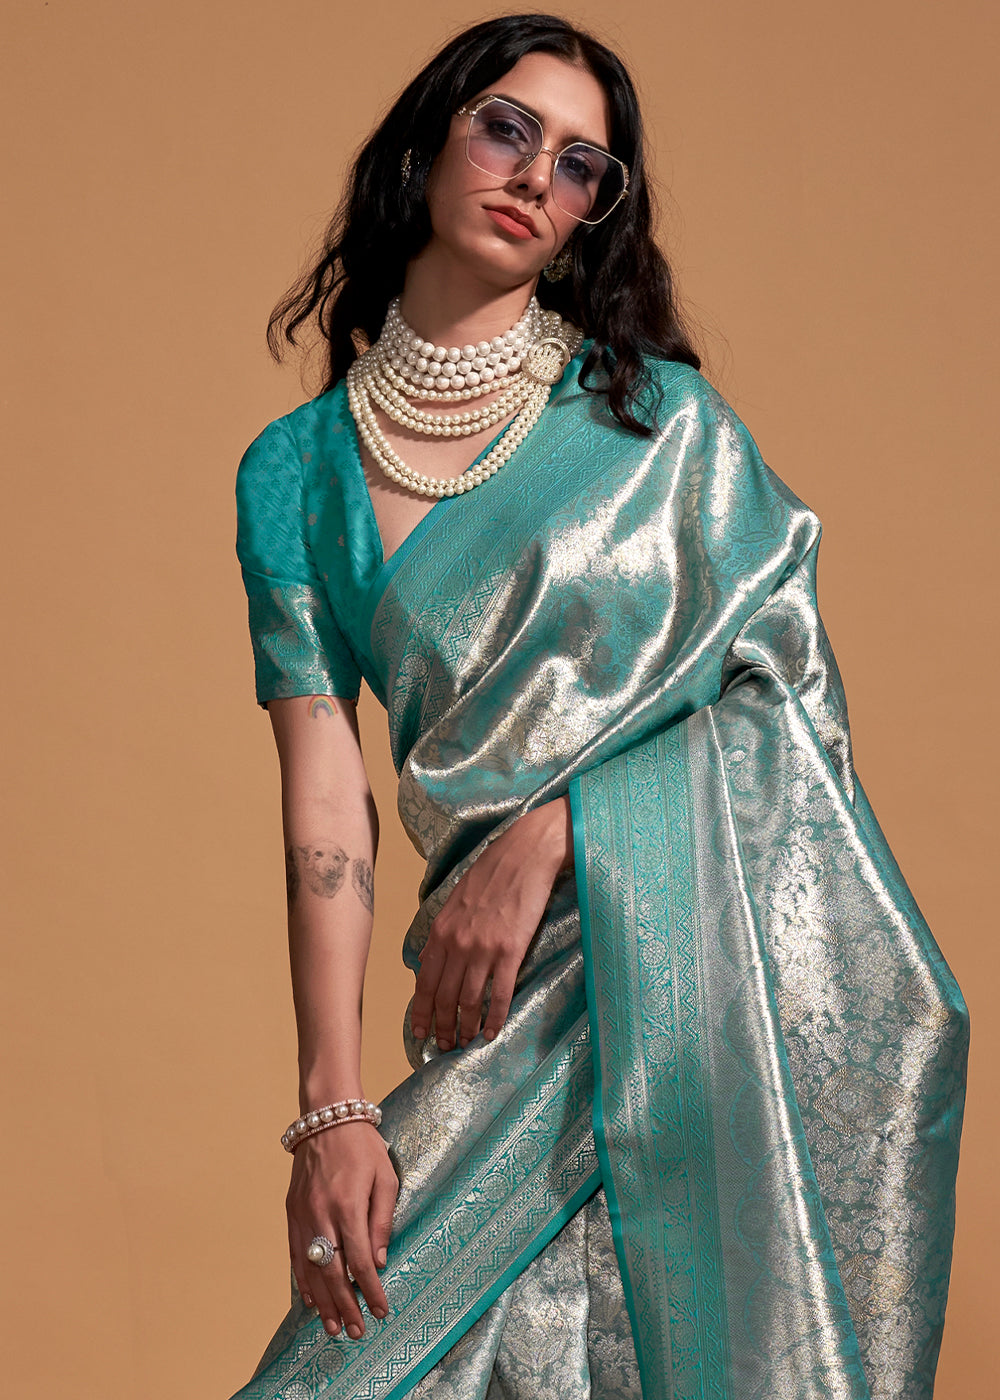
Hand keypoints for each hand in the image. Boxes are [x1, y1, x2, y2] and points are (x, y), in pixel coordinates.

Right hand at [287, 1120, 398, 1337]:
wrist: (327, 1117)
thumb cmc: (363, 1146)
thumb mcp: (385, 1178)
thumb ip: (382, 1221)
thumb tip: (378, 1261)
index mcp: (349, 1205)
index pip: (360, 1260)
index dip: (370, 1289)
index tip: (381, 1309)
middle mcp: (321, 1213)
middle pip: (333, 1272)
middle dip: (345, 1306)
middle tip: (356, 1332)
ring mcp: (302, 1213)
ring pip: (310, 1267)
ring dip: (321, 1301)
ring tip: (332, 1327)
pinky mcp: (291, 1210)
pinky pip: (294, 1252)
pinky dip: (301, 1279)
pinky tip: (309, 1299)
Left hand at [411, 796, 572, 1050]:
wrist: (525, 854)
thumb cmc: (492, 873)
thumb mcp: (455, 900)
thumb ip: (442, 933)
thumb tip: (428, 961)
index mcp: (440, 930)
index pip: (423, 982)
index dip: (420, 1013)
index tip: (419, 1034)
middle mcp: (457, 943)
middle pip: (443, 997)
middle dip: (442, 1027)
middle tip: (444, 1047)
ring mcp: (484, 948)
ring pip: (468, 1000)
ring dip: (465, 1027)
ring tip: (464, 1045)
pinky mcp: (511, 950)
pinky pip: (500, 993)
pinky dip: (495, 1017)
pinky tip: (492, 1032)